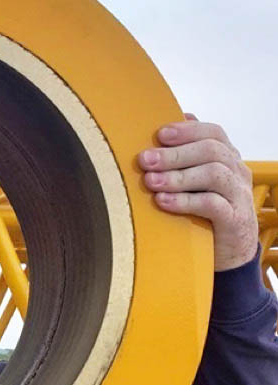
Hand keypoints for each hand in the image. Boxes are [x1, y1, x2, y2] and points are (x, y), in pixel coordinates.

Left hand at [138, 116, 258, 270]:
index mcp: (228, 158)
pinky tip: (162, 202)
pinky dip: (185, 201)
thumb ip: (185, 161)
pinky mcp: (235, 220)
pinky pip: (212, 204)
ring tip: (151, 181)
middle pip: (211, 151)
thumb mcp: (196, 185)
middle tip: (145, 160)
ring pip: (213, 174)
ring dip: (178, 176)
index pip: (213, 133)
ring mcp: (239, 195)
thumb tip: (160, 133)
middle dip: (174, 154)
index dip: (187, 130)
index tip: (159, 134)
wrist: (230, 254)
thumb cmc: (205, 214)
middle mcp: (237, 173)